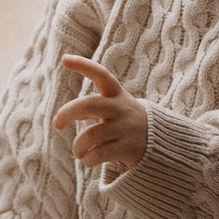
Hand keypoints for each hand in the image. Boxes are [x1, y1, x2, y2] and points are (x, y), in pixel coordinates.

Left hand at [54, 54, 146, 172]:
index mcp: (117, 94)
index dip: (83, 65)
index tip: (64, 59)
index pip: (101, 74)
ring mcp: (126, 128)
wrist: (162, 144)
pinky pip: (99, 154)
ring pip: (91, 135)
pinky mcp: (128, 148)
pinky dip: (88, 159)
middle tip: (56, 124)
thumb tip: (64, 115)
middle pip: (89, 104)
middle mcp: (121, 108)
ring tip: (78, 151)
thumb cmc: (125, 122)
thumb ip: (91, 108)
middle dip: (67, 112)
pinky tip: (88, 159)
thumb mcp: (113, 108)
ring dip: (78, 146)